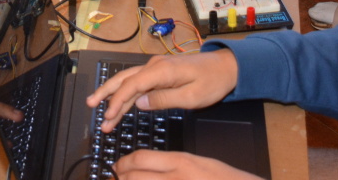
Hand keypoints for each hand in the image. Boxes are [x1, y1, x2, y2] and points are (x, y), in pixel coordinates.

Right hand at [87, 49, 238, 133]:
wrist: (227, 66)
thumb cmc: (212, 81)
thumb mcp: (191, 97)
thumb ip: (163, 100)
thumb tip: (140, 103)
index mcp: (161, 70)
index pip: (132, 85)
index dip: (117, 101)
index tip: (108, 115)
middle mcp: (155, 65)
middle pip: (124, 78)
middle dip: (106, 93)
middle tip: (91, 105)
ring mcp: (157, 67)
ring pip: (129, 79)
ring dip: (114, 93)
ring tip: (98, 106)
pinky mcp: (160, 71)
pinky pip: (138, 81)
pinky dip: (127, 92)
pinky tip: (120, 100)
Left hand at [111, 150, 263, 178]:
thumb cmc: (223, 179)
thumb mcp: (198, 163)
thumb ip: (172, 164)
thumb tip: (146, 167)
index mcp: (180, 162)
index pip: (141, 159)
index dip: (123, 164)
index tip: (116, 167)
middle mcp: (175, 179)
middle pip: (134, 177)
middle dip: (120, 179)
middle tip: (115, 179)